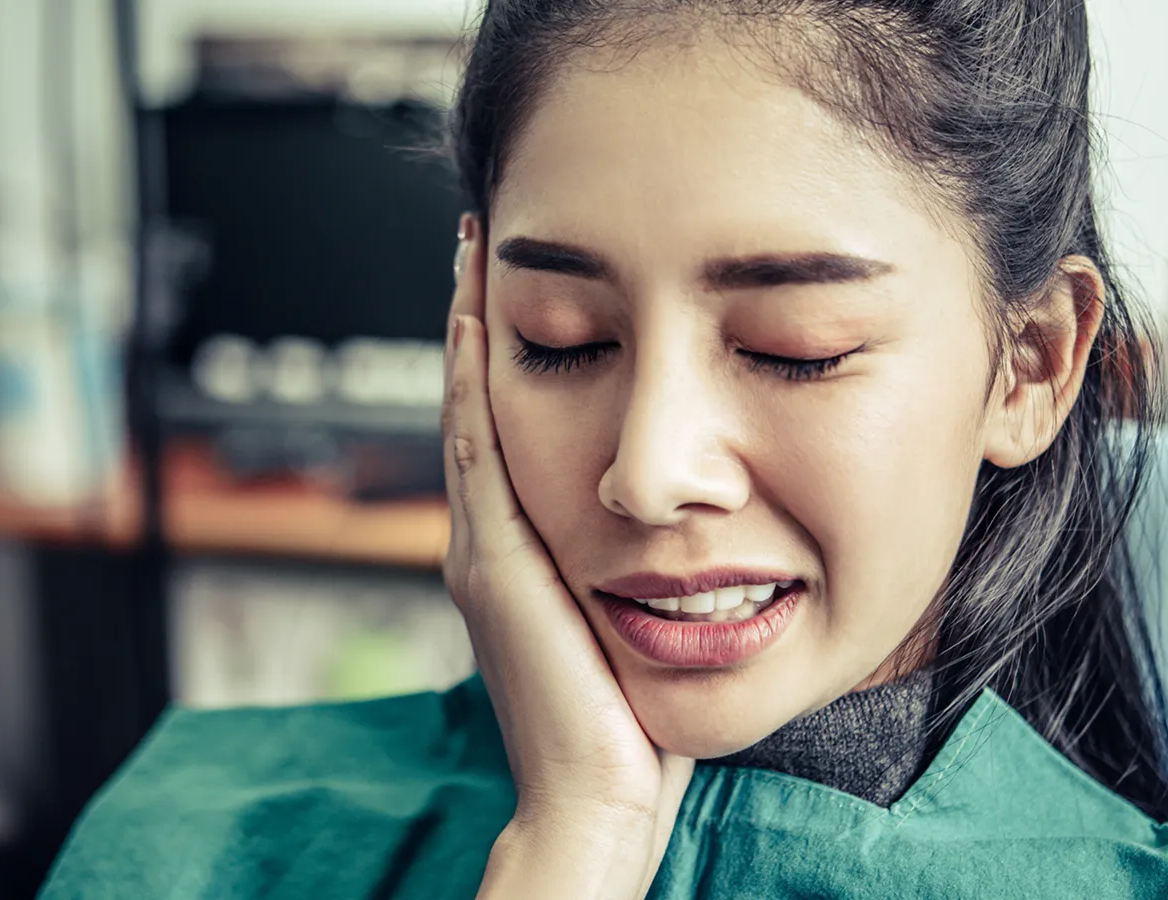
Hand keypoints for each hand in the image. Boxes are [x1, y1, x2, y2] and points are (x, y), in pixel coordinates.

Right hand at [442, 214, 694, 899]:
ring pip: (471, 410)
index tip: (516, 286)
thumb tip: (699, 533)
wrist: (598, 797)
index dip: (507, 355)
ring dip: (468, 329)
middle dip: (476, 320)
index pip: (511, 428)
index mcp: (526, 553)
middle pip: (478, 403)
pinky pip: (480, 447)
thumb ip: (650, 572)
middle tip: (479, 241)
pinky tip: (476, 321)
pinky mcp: (493, 561)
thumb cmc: (630, 724)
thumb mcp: (640, 624)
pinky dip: (473, 380)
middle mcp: (491, 540)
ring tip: (471, 254)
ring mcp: (484, 548)